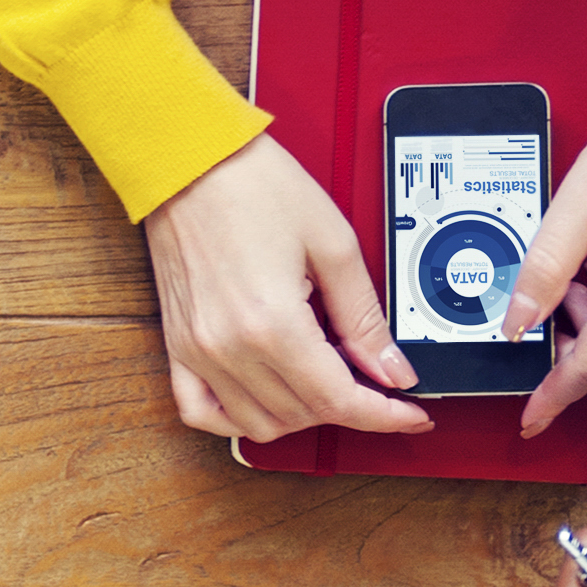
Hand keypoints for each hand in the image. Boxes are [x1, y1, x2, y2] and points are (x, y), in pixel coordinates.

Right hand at [141, 135, 426, 441]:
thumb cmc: (253, 186)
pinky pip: (201, 413)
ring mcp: (198, 351)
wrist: (189, 162)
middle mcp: (229, 347)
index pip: (337, 399)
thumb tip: (391, 368)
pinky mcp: (177, 346)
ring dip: (301, 415)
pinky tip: (266, 399)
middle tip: (372, 378)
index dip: (383, 414)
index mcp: (272, 322)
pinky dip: (237, 419)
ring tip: (323, 380)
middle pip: (303, 414)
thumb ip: (364, 317)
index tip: (409, 412)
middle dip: (349, 406)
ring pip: (259, 423)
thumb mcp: (333, 244)